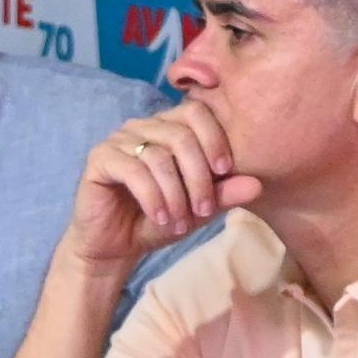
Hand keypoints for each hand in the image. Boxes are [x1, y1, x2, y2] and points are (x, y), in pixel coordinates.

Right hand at [61, 99, 256, 271]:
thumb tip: (257, 185)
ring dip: (175, 193)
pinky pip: (133, 169)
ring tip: (180, 222)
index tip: (226, 171)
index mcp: (170, 127)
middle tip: (204, 210)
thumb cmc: (159, 220)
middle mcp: (144, 126)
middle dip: (198, 177)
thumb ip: (224, 194)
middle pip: (181, 135)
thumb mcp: (197, 209)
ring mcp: (119, 138)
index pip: (198, 112)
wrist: (116, 245)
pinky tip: (160, 217)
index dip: (215, 138)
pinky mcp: (100, 157)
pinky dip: (152, 196)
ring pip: (159, 156)